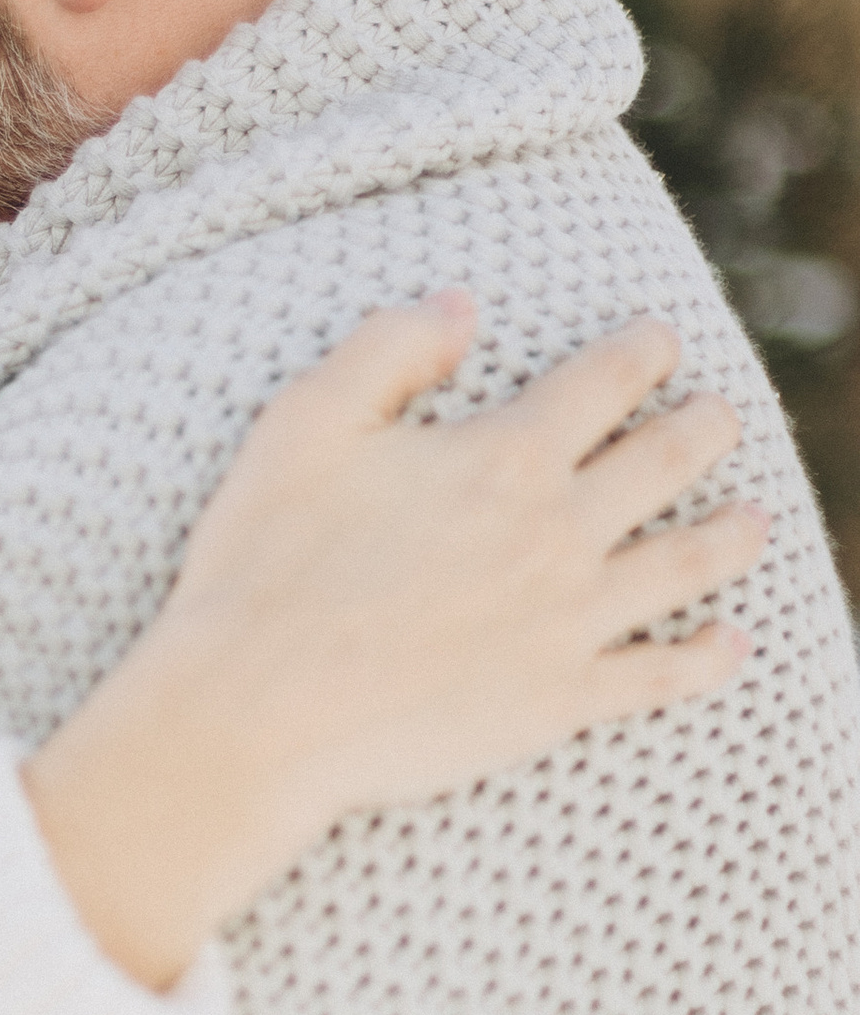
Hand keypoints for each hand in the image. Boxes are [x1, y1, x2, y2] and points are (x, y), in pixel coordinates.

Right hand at [24, 299, 764, 989]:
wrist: (259, 708)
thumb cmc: (265, 558)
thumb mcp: (306, 420)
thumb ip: (391, 349)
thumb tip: (462, 307)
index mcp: (505, 455)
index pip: (607, 381)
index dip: (644, 349)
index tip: (659, 339)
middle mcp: (560, 531)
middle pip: (668, 461)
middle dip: (705, 427)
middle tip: (721, 416)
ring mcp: (571, 620)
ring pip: (688, 564)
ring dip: (732, 535)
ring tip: (755, 520)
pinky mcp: (562, 699)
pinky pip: (662, 673)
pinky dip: (710, 656)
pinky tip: (735, 643)